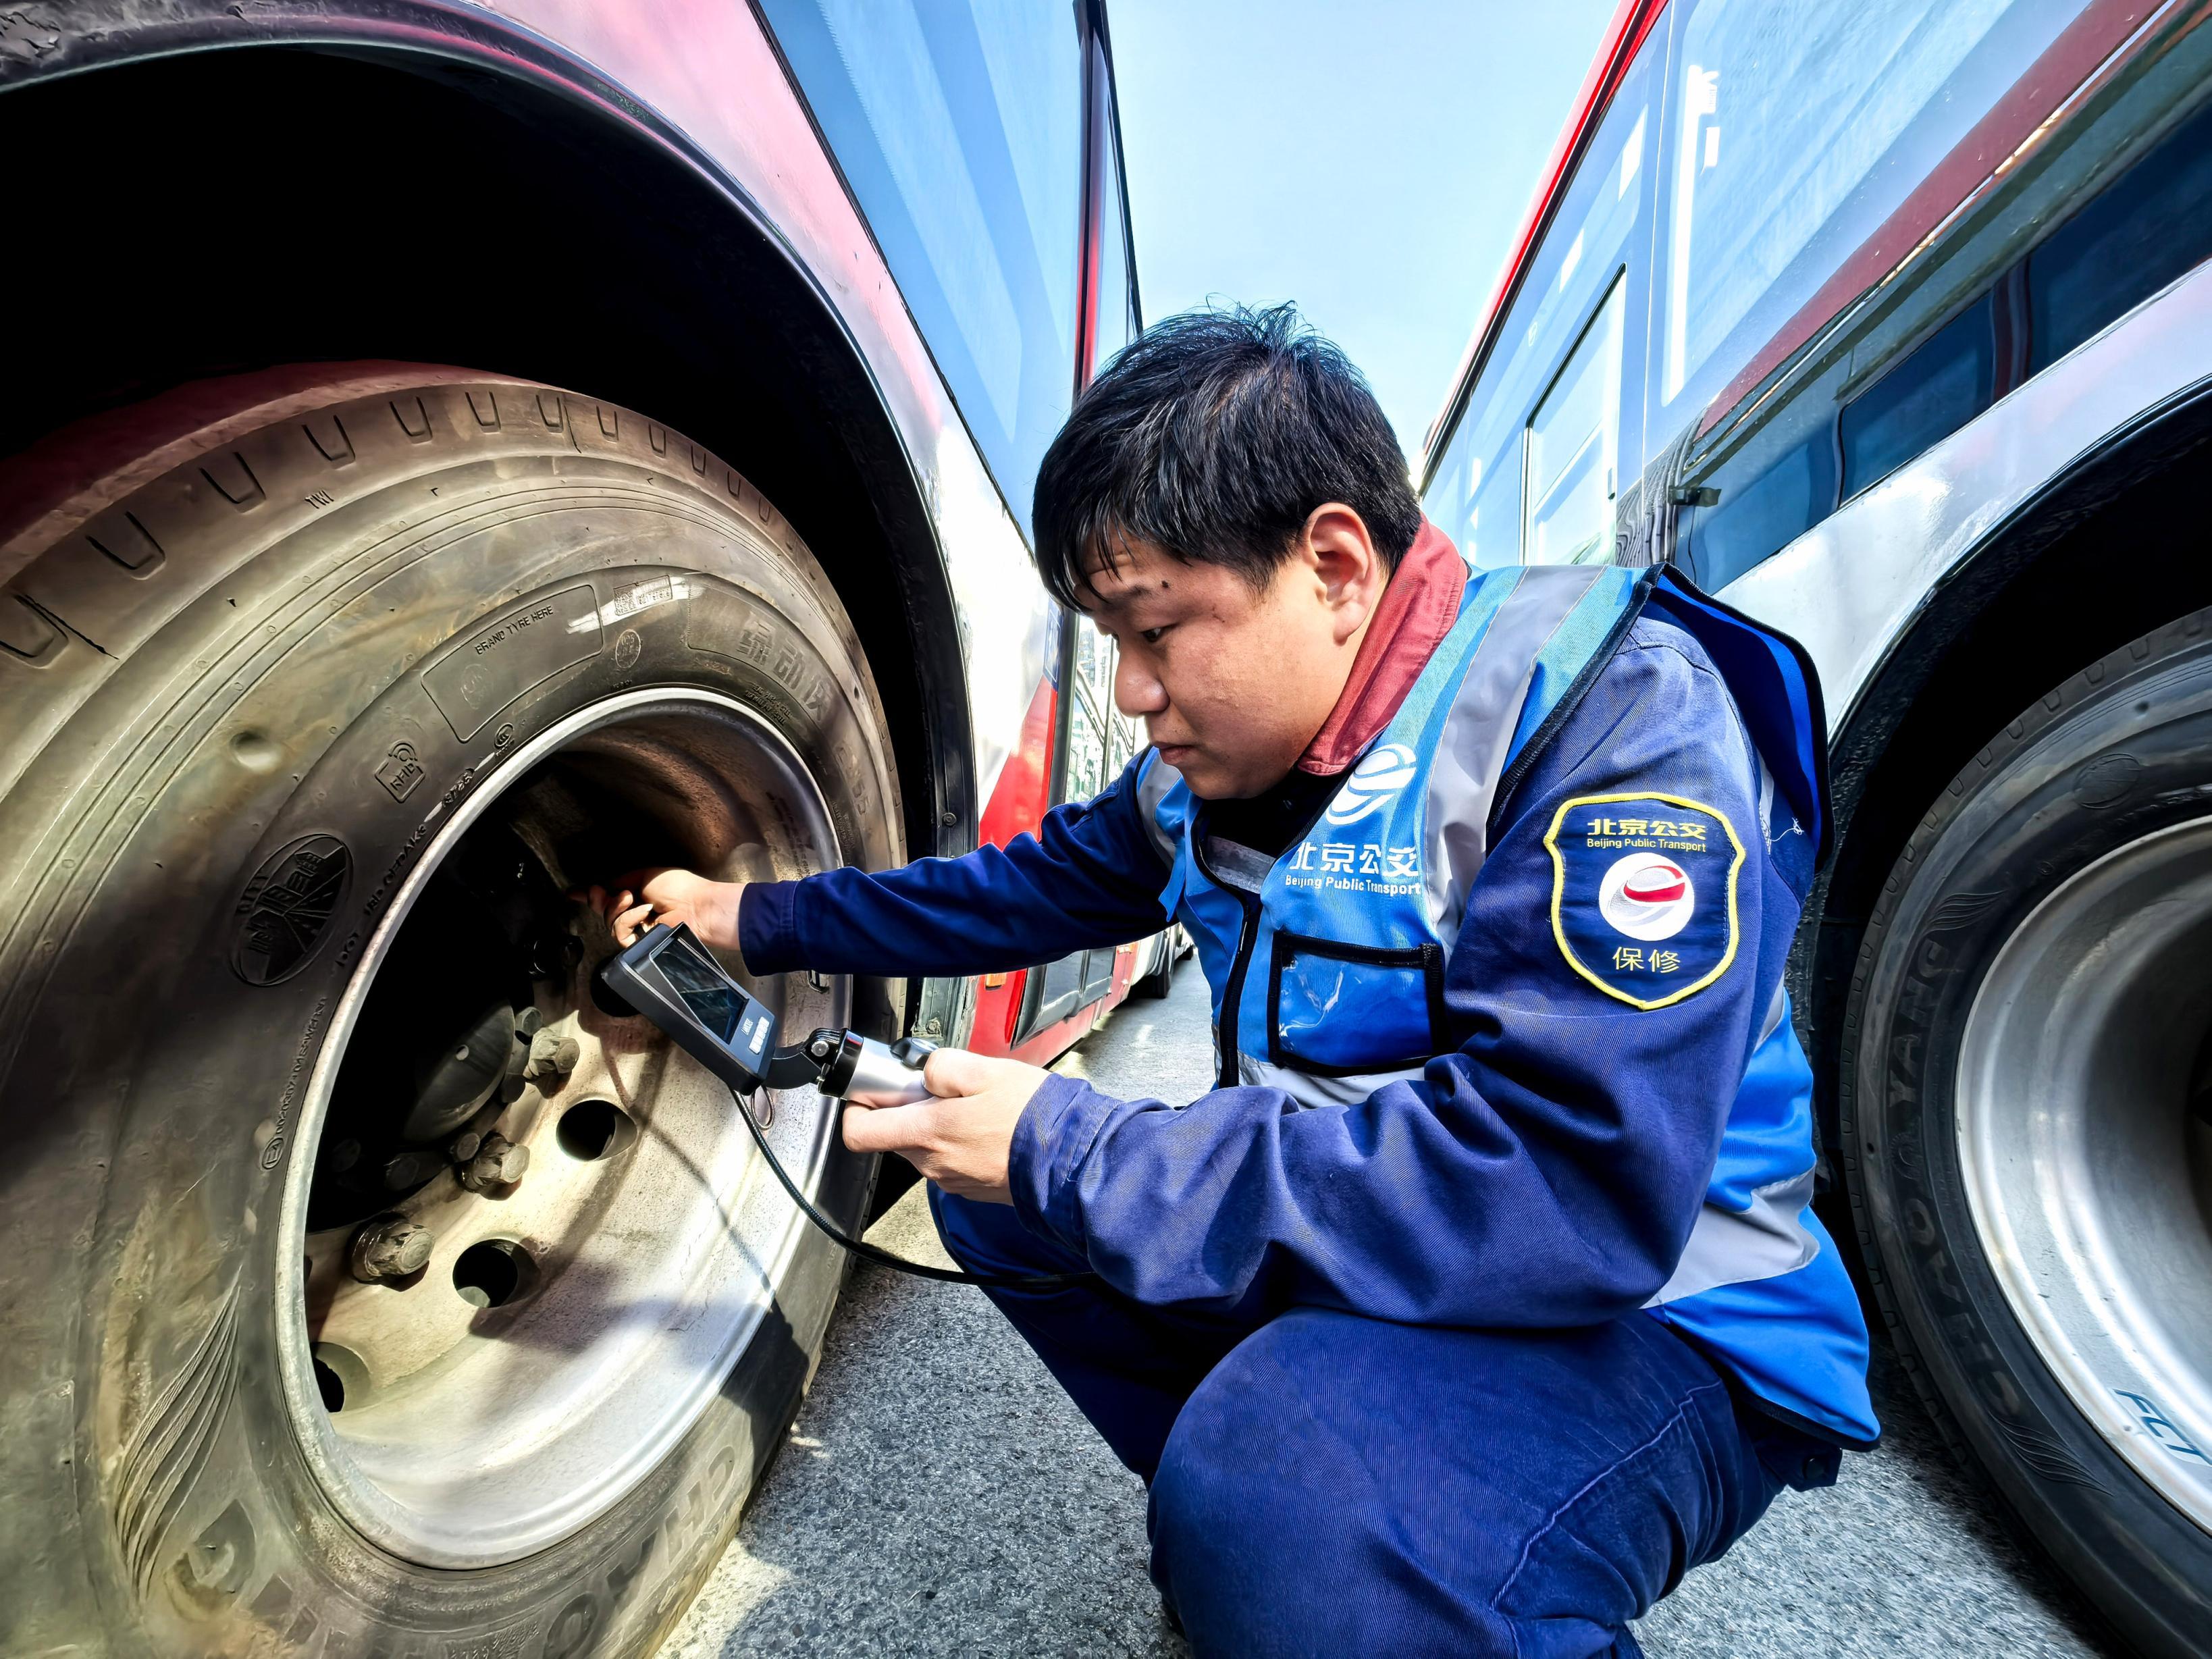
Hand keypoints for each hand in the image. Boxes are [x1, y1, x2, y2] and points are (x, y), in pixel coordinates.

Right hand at [584, 868, 745, 951]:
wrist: (697, 907)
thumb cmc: (678, 887)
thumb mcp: (644, 875)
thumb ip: (620, 881)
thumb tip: (602, 885)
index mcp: (637, 894)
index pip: (608, 897)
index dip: (589, 896)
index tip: (572, 893)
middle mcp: (634, 912)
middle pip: (602, 910)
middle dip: (597, 899)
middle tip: (598, 890)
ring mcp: (637, 928)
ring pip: (608, 921)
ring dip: (617, 907)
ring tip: (632, 898)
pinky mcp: (640, 942)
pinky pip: (620, 931)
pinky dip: (629, 919)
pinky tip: (643, 912)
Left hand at [839, 1048, 1048, 1204]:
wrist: (1073, 1160)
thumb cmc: (1033, 1117)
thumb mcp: (985, 1070)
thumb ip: (941, 1066)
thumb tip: (923, 1071)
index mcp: (928, 1134)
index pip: (859, 1133)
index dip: (857, 1107)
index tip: (871, 1089)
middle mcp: (933, 1164)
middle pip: (895, 1135)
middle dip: (909, 1108)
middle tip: (940, 1088)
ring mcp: (951, 1179)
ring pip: (924, 1146)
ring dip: (937, 1124)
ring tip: (973, 1105)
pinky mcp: (970, 1187)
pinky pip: (949, 1159)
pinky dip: (957, 1140)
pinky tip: (986, 1125)